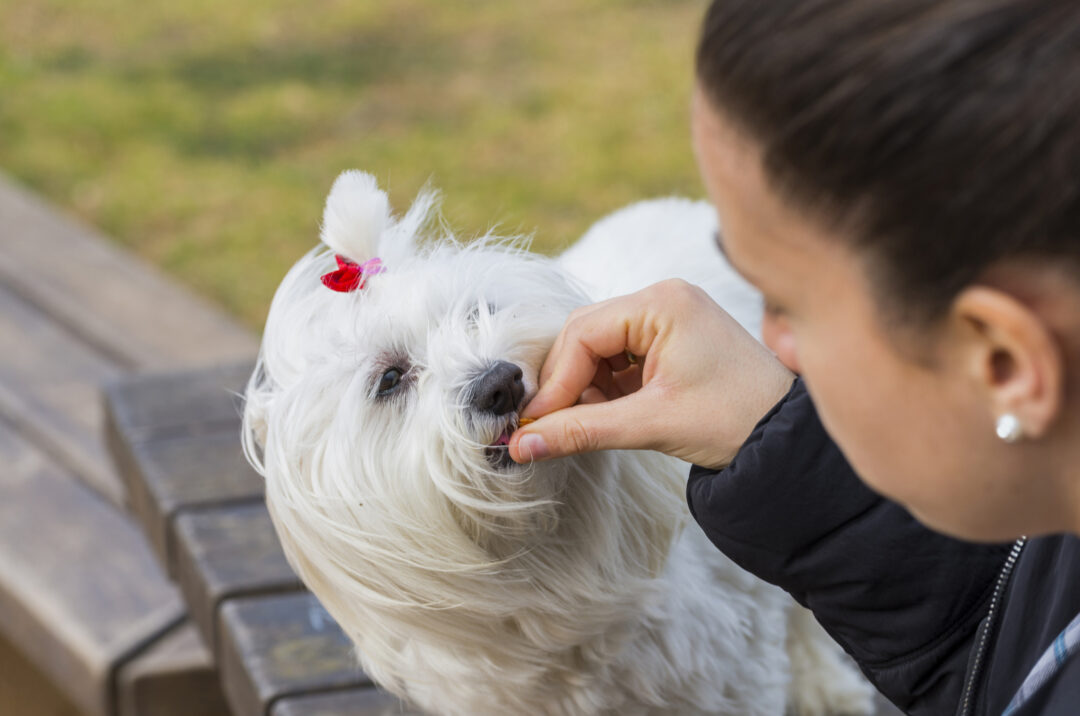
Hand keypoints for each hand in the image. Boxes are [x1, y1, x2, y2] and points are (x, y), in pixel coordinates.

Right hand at [509, 279, 793, 467]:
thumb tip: (520, 446)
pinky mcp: (670, 343)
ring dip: (584, 389)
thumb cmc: (737, 420)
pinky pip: (619, 360)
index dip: (554, 381)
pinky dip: (604, 390)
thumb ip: (582, 432)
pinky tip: (605, 417)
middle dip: (566, 384)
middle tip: (547, 428)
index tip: (534, 424)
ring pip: (598, 350)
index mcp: (662, 302)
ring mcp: (667, 319)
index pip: (582, 332)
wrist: (789, 438)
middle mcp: (662, 300)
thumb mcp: (652, 424)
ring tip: (582, 427)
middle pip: (585, 336)